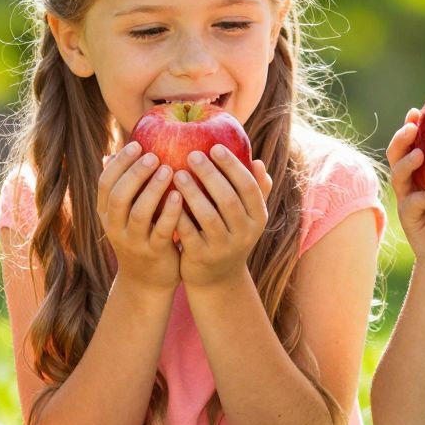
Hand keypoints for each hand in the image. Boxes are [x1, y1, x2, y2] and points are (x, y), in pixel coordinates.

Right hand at [96, 142, 182, 289]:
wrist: (147, 281)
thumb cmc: (141, 235)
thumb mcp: (126, 213)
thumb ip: (123, 187)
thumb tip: (111, 153)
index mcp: (106, 213)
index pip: (105, 183)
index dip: (119, 163)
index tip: (136, 144)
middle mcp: (114, 227)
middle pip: (119, 195)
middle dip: (135, 173)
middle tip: (154, 154)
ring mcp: (133, 241)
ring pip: (138, 213)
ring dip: (152, 189)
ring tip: (169, 170)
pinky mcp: (153, 253)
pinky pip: (160, 231)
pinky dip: (169, 212)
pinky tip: (180, 196)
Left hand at [173, 144, 272, 289]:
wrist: (217, 278)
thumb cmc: (229, 234)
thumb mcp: (247, 216)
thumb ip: (255, 190)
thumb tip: (258, 161)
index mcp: (258, 217)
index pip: (249, 187)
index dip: (232, 166)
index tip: (214, 147)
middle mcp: (245, 233)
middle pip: (228, 199)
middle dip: (210, 174)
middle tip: (191, 154)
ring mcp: (223, 247)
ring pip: (208, 216)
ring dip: (192, 192)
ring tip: (176, 173)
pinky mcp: (202, 258)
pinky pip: (188, 232)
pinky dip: (177, 214)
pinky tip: (166, 197)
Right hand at [385, 111, 424, 273]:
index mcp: (424, 169)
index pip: (414, 142)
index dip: (412, 126)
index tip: (419, 110)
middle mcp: (412, 181)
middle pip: (398, 154)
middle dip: (402, 139)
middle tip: (413, 126)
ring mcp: (408, 199)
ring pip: (399, 177)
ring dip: (407, 164)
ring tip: (419, 154)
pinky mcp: (410, 220)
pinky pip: (412, 206)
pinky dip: (419, 199)